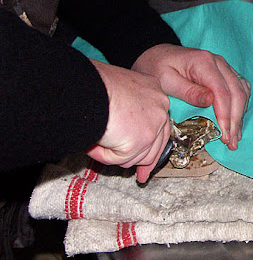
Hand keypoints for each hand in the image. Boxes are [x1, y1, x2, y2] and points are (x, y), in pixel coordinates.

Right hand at [86, 59, 171, 182]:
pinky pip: (123, 159)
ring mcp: (152, 124)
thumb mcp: (118, 90)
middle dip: (147, 162)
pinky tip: (95, 145)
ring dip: (118, 154)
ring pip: (141, 155)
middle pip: (158, 142)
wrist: (86, 88)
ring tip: (97, 142)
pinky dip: (105, 156)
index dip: (153, 141)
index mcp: (154, 90)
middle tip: (142, 174)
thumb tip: (124, 130)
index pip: (160, 121)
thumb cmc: (94, 85)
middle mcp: (159, 106)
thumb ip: (127, 109)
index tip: (148, 153)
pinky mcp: (141, 140)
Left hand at [132, 44, 250, 150]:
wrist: (156, 54)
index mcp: (204, 62)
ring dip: (240, 114)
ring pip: (242, 90)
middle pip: (237, 92)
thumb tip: (210, 101)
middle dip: (235, 120)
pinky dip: (240, 105)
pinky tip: (236, 120)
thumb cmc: (157, 67)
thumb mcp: (166, 80)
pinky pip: (240, 87)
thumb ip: (188, 91)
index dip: (225, 116)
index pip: (222, 92)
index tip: (224, 135)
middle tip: (231, 142)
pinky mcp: (224, 72)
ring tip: (235, 136)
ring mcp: (223, 66)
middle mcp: (218, 62)